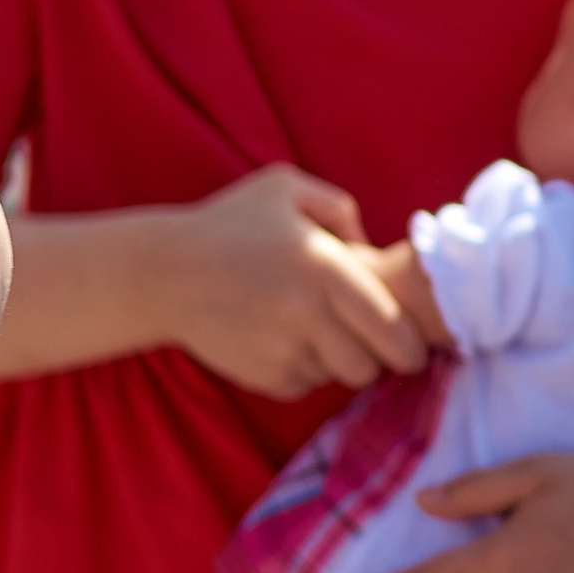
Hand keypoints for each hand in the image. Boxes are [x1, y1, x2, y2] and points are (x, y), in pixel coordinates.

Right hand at [155, 165, 429, 398]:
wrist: (162, 272)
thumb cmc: (228, 224)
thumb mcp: (282, 187)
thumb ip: (338, 207)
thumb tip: (370, 250)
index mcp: (321, 265)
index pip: (392, 327)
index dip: (411, 345)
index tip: (411, 344)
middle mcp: (304, 311)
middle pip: (370, 366)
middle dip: (377, 359)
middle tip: (369, 343)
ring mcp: (280, 348)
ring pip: (337, 377)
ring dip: (336, 361)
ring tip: (316, 332)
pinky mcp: (261, 375)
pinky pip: (304, 385)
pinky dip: (303, 369)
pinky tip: (281, 340)